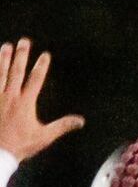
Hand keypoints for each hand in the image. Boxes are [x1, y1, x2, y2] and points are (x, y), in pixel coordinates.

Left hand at [0, 39, 83, 162]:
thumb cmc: (20, 144)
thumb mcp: (44, 137)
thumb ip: (62, 126)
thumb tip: (80, 120)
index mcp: (25, 102)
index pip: (35, 79)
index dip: (40, 66)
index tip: (44, 55)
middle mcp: (10, 95)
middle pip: (16, 71)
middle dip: (21, 55)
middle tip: (24, 41)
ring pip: (0, 73)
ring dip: (3, 58)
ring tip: (6, 46)